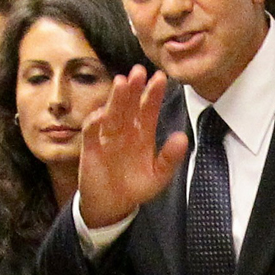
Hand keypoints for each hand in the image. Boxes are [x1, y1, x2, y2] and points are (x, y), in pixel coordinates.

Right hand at [78, 66, 188, 227]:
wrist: (112, 204)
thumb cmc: (137, 187)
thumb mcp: (159, 176)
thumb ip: (170, 158)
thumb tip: (182, 137)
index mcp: (144, 133)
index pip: (150, 109)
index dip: (154, 94)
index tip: (160, 77)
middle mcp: (127, 130)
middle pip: (130, 105)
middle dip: (135, 88)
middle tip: (139, 70)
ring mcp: (108, 137)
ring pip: (112, 112)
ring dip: (116, 98)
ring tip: (122, 81)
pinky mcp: (91, 147)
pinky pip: (92, 131)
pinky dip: (95, 122)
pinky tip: (102, 114)